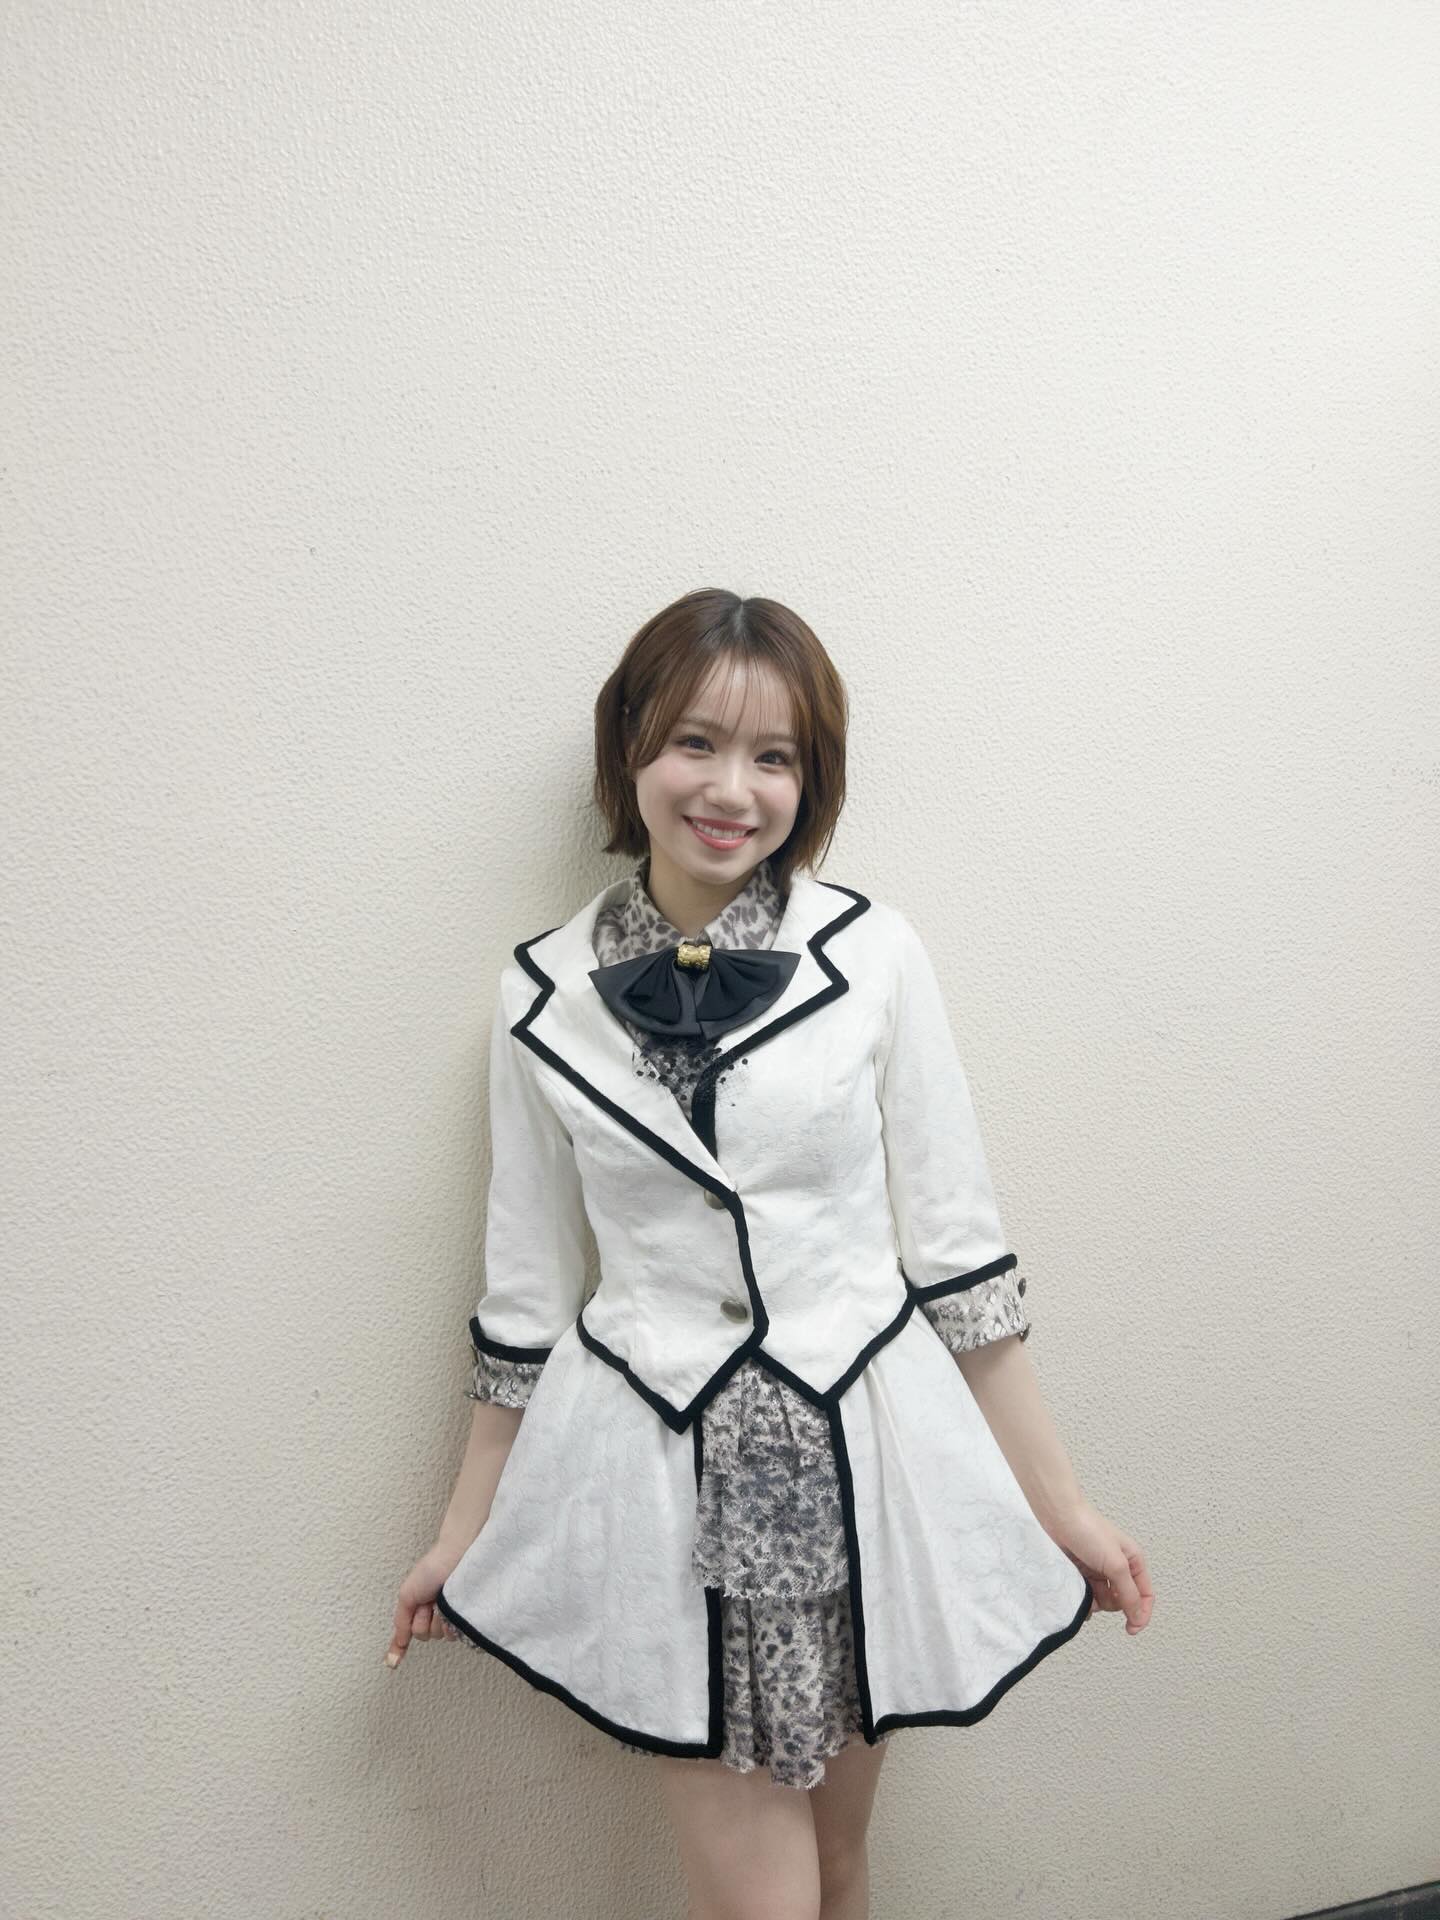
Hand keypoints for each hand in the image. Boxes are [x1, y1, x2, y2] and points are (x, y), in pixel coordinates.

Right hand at [384, 1539, 470, 1668]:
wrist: (458, 1556)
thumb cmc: (432, 1568)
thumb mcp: (407, 1594)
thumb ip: (401, 1621)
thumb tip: (399, 1642)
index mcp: (420, 1606)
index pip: (408, 1630)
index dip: (398, 1647)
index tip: (392, 1664)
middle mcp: (435, 1612)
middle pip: (424, 1635)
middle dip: (423, 1621)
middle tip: (428, 1602)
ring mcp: (451, 1615)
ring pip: (439, 1635)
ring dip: (437, 1620)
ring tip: (441, 1600)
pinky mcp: (465, 1616)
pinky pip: (455, 1634)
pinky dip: (450, 1623)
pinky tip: (452, 1608)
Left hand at [1046, 1499, 1153, 1634]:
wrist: (1057, 1516)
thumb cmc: (1088, 1531)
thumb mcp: (1116, 1564)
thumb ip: (1129, 1593)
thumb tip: (1139, 1617)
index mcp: (1133, 1561)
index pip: (1145, 1595)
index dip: (1141, 1613)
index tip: (1131, 1629)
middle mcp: (1118, 1566)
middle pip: (1123, 1600)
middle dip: (1113, 1603)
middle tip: (1100, 1592)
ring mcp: (1098, 1570)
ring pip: (1104, 1600)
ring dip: (1095, 1601)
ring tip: (1085, 1588)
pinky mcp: (1081, 1572)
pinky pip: (1087, 1595)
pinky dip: (1083, 1598)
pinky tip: (1076, 1593)